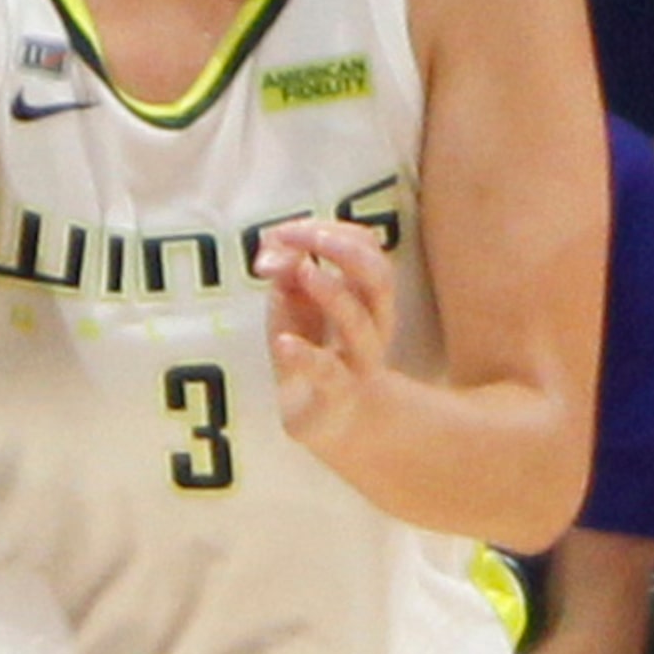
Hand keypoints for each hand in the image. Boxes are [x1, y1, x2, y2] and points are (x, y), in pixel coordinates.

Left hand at [253, 217, 395, 454]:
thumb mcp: (292, 304)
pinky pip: (329, 373)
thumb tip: (274, 247)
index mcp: (366, 297)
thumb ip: (284, 270)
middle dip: (346, 250)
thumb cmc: (311, 351)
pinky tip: (283, 341)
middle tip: (308, 238)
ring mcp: (357, 362)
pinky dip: (305, 355)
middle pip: (379, 278)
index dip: (330, 231)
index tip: (285, 231)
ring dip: (333, 292)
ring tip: (303, 273)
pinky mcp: (335, 395)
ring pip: (360, 322)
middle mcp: (373, 325)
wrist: (329, 422)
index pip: (366, 249)